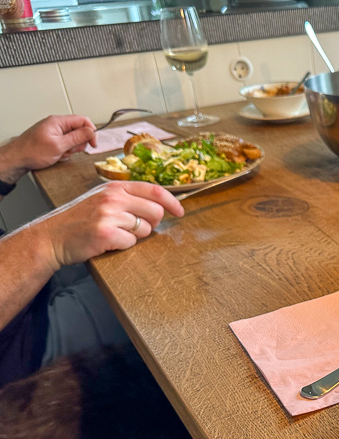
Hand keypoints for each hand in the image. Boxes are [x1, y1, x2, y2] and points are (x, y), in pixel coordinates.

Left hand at [0, 115, 97, 182]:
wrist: (17, 159)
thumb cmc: (32, 151)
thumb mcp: (59, 146)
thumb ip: (77, 137)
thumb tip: (91, 131)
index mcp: (58, 122)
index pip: (83, 120)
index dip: (91, 132)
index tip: (93, 143)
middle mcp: (57, 125)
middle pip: (79, 131)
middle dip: (79, 143)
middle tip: (70, 150)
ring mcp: (54, 132)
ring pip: (74, 139)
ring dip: (71, 149)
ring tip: (61, 153)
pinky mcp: (53, 139)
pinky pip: (66, 144)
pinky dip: (65, 151)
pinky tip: (57, 155)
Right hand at [38, 181, 184, 268]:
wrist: (52, 236)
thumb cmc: (80, 219)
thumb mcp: (102, 198)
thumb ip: (128, 198)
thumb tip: (160, 204)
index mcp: (115, 187)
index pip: (154, 190)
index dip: (172, 202)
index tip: (180, 211)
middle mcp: (113, 198)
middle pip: (156, 212)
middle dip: (151, 224)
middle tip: (133, 228)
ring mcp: (109, 215)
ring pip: (145, 229)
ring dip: (135, 236)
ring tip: (115, 233)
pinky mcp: (106, 233)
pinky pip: (131, 242)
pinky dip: (123, 245)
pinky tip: (108, 241)